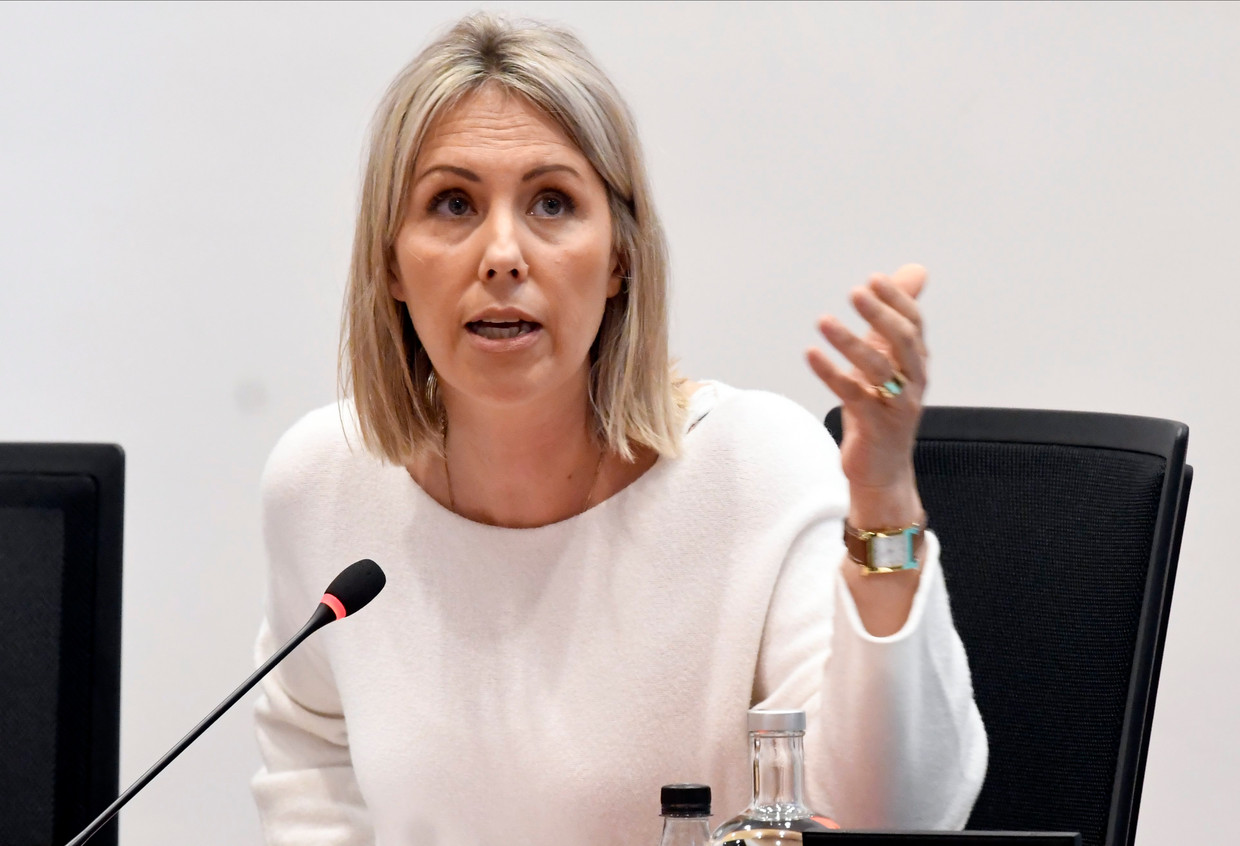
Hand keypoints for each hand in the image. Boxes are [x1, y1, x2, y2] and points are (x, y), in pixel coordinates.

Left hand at [806, 264, 927, 527]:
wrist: (883, 470)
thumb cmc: (883, 411)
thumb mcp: (889, 360)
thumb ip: (894, 319)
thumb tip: (914, 271)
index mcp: (917, 364)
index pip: (914, 325)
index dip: (897, 301)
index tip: (874, 279)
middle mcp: (913, 382)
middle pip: (903, 342)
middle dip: (880, 315)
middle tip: (855, 293)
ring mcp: (897, 406)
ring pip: (878, 369)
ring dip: (850, 342)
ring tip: (824, 321)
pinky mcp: (875, 427)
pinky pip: (852, 396)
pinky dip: (831, 373)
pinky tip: (811, 354)